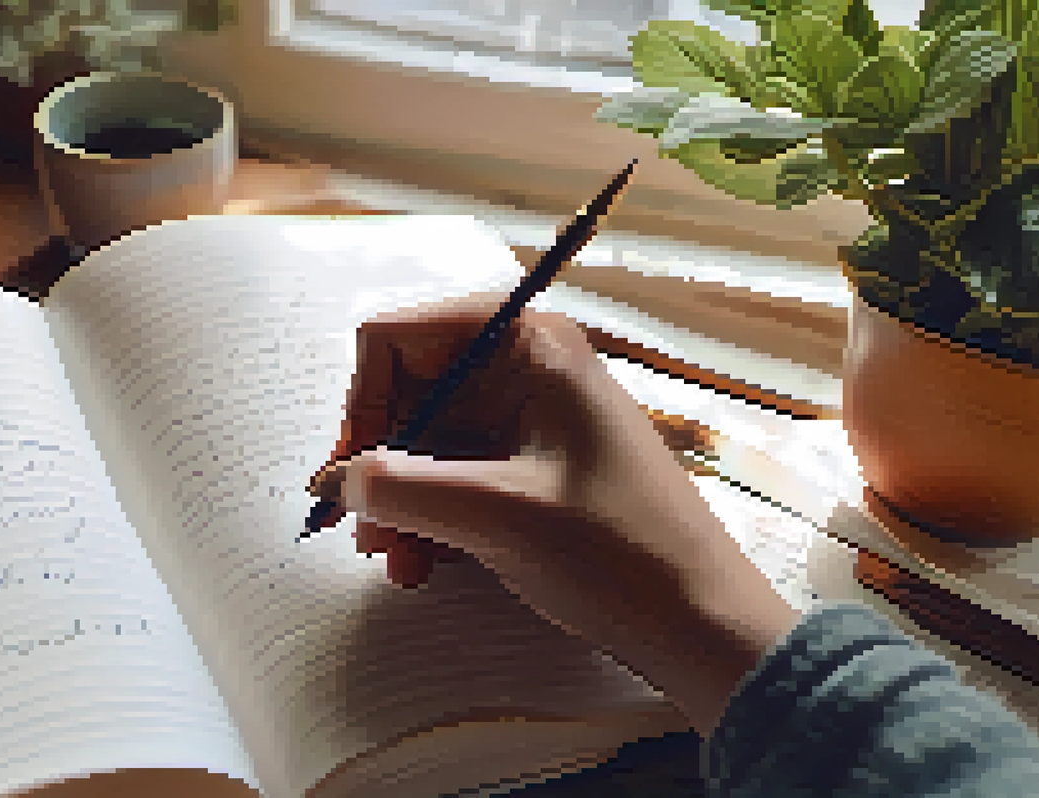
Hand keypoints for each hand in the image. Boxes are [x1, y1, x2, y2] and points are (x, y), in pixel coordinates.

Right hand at [309, 292, 800, 733]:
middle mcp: (522, 367)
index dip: (363, 403)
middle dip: (377, 463)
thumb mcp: (498, 517)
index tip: (352, 474)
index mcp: (527, 345)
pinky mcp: (527, 467)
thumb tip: (338, 481)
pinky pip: (450, 476)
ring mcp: (525, 418)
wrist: (701, 623)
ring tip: (396, 562)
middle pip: (405, 392)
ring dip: (396, 501)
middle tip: (362, 532)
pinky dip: (426, 516)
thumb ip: (404, 488)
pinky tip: (420, 564)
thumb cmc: (621, 553)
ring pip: (422, 442)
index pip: (398, 338)